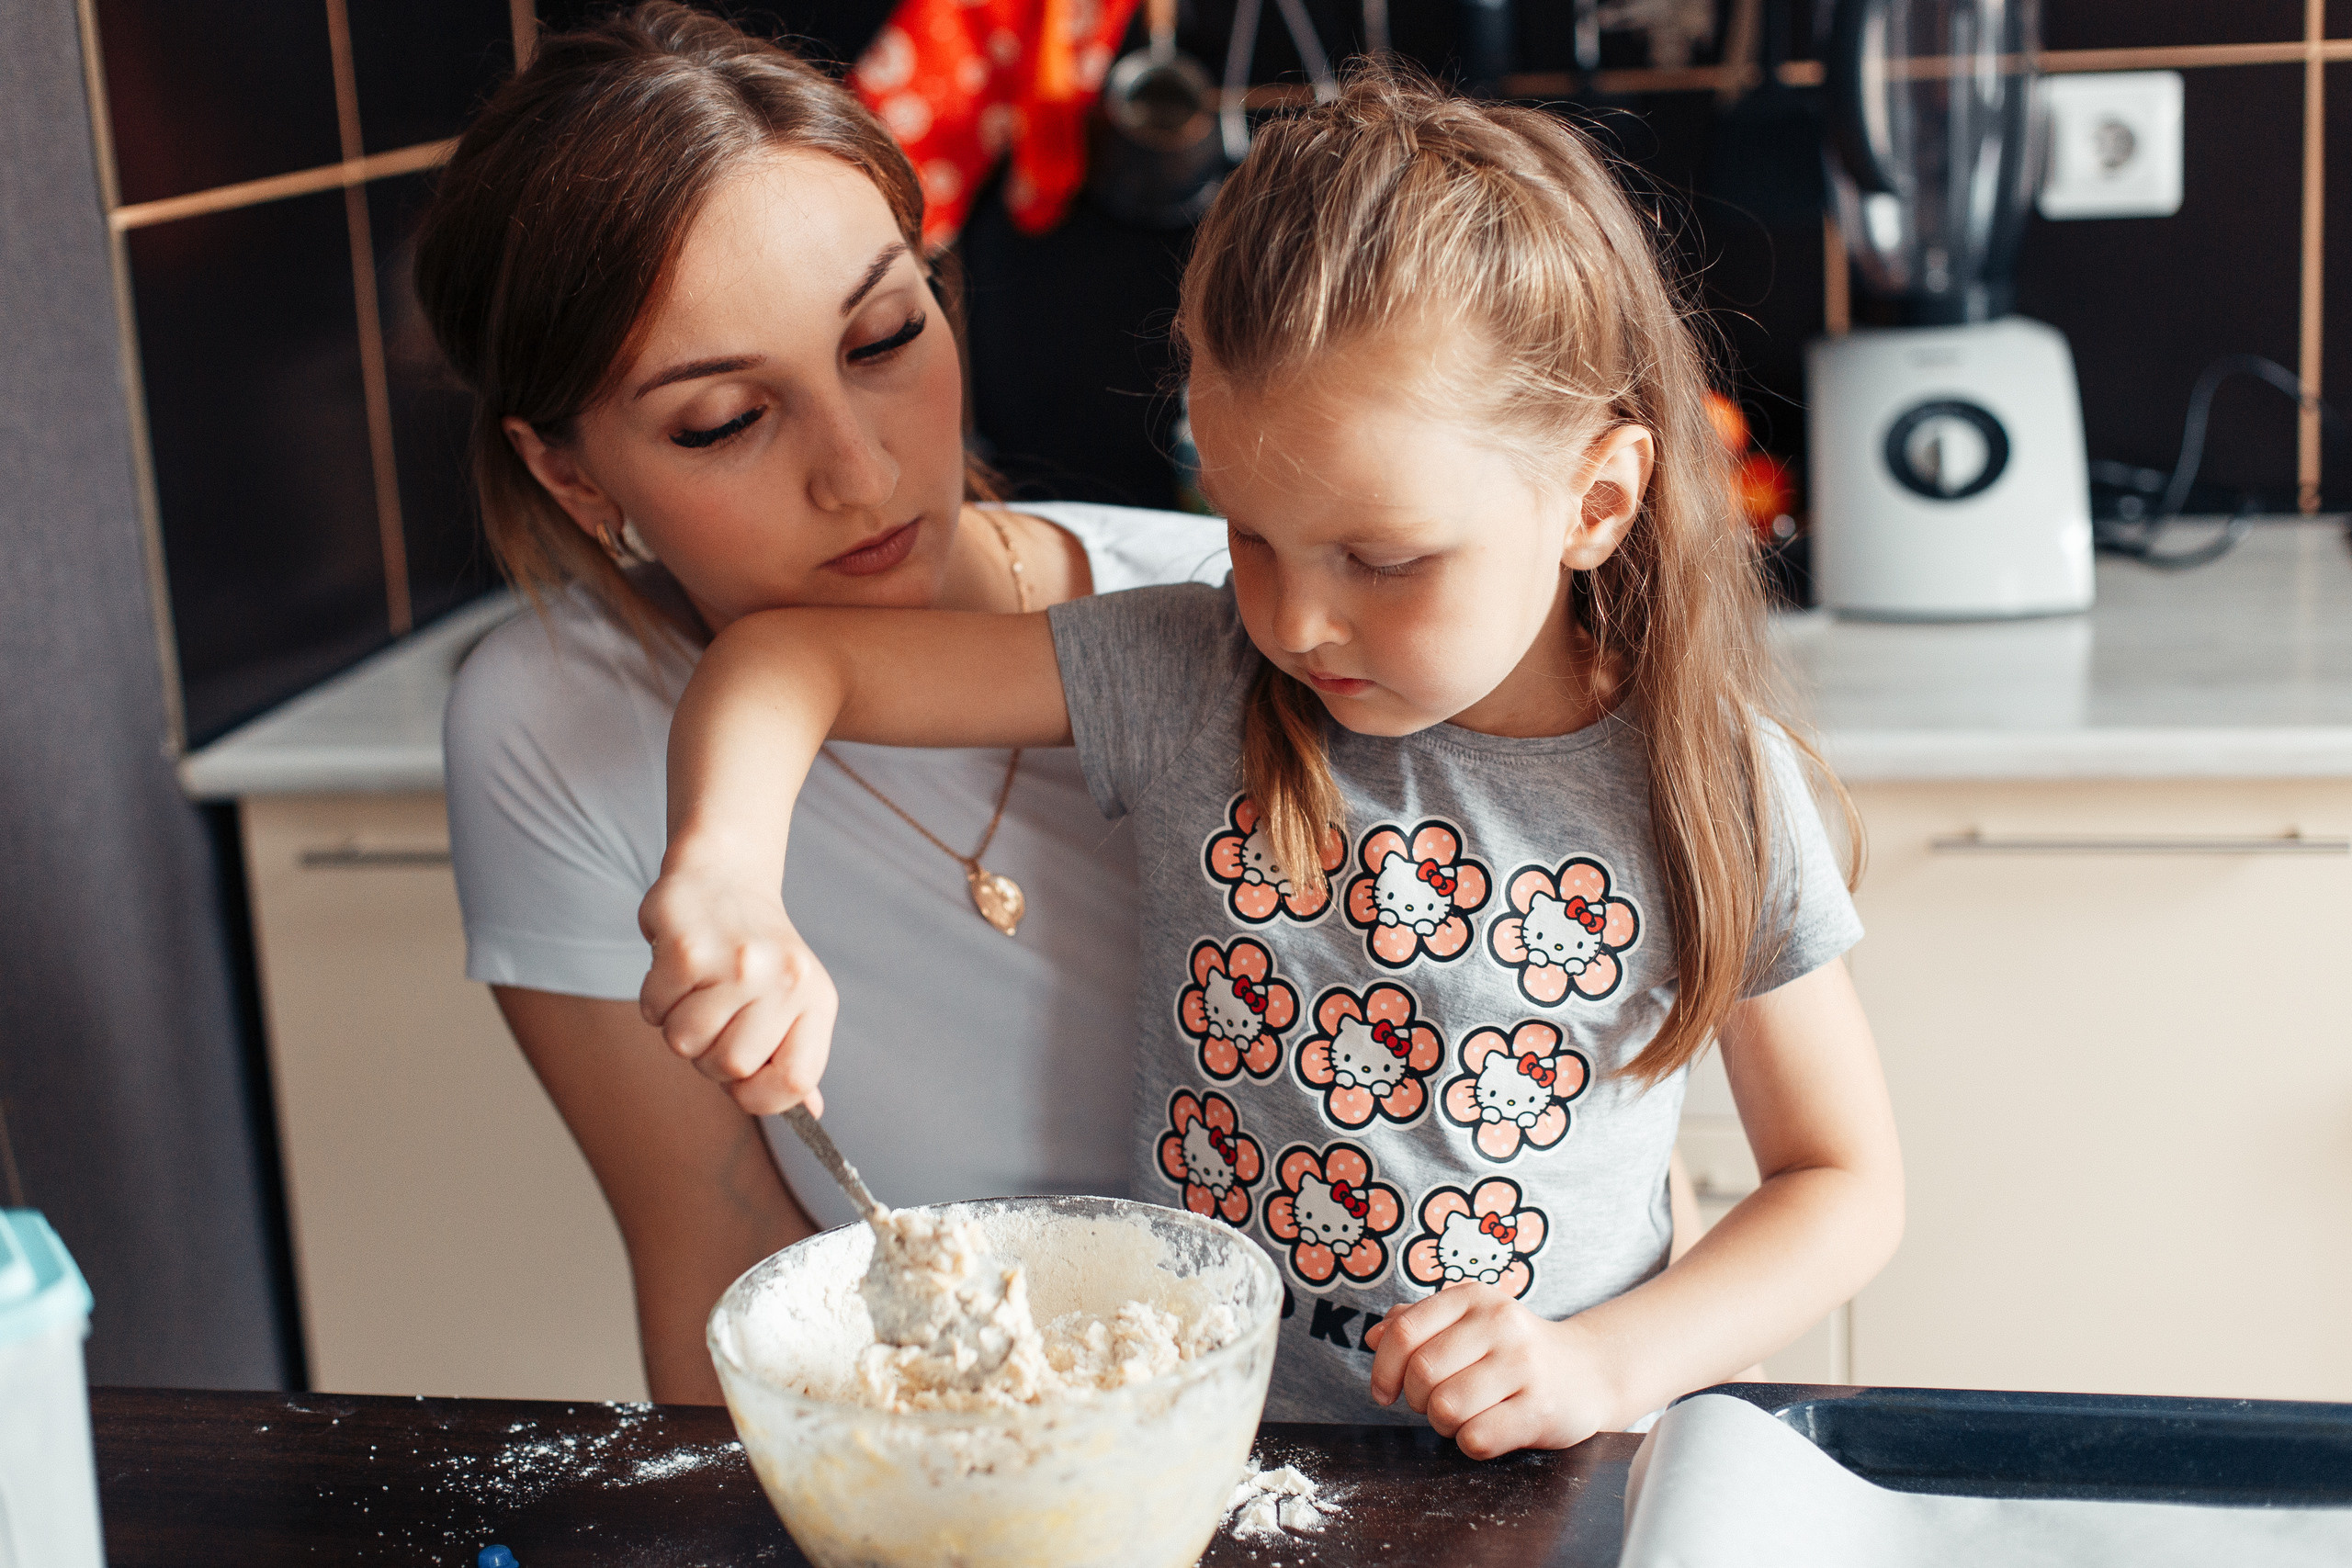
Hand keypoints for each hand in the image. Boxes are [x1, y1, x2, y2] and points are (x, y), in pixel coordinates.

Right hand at [637, 857, 836, 1116]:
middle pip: (729, 1067)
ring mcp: (737, 963)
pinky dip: (655, 1000)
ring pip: (685, 1043)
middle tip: (713, 1017)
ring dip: (678, 1025)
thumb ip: (794, 1055)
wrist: (725, 874)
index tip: (742, 1083)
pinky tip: (675, 971)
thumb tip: (810, 1113)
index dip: (760, 1097)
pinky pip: (654, 1011)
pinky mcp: (687, 948)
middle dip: (708, 1056)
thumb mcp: (793, 998)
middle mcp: (785, 980)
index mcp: (816, 999)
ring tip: (696, 990)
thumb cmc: (756, 951)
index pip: (795, 1081)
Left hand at [1361, 1286, 1619, 1458]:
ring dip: (1444, 1424)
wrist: (1588, 1371)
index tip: (1384, 1391)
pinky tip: (1489, 1428)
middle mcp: (1500, 1323)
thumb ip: (1419, 1324)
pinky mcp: (1541, 1408)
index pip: (1403, 1331)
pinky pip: (1477, 1439)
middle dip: (1417, 1400)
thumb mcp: (1469, 1321)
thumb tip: (1373, 1337)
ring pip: (1446, 1409)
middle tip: (1436, 1403)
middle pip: (1421, 1374)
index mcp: (1473, 1297)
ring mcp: (1524, 1365)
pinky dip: (1471, 1442)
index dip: (1383, 1368)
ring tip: (1466, 1414)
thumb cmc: (1513, 1349)